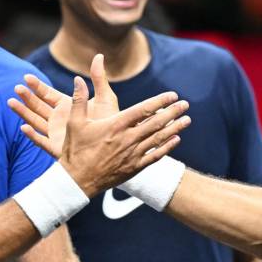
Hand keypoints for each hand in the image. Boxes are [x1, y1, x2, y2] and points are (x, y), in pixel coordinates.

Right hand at [6, 55, 127, 158]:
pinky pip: (41, 142)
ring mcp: (57, 133)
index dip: (36, 86)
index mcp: (67, 106)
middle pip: (38, 106)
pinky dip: (32, 135)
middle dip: (27, 97)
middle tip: (17, 88)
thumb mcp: (105, 97)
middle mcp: (59, 118)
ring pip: (35, 121)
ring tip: (11, 102)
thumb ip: (98, 77)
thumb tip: (98, 55)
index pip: (47, 94)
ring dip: (23, 112)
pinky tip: (23, 128)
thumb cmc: (112, 122)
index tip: (26, 77)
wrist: (116, 145)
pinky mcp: (58, 147)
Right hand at [19, 68, 187, 197]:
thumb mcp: (74, 123)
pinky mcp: (134, 167)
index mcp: (115, 125)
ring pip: (159, 139)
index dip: (160, 101)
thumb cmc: (75, 151)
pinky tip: (176, 140)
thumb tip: (78, 79)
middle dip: (173, 112)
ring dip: (175, 128)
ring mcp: (133, 154)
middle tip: (185, 104)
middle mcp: (127, 139)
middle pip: (156, 123)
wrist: (77, 182)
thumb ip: (78, 99)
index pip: (143, 110)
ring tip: (187, 120)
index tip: (172, 95)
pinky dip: (167, 147)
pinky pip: (155, 156)